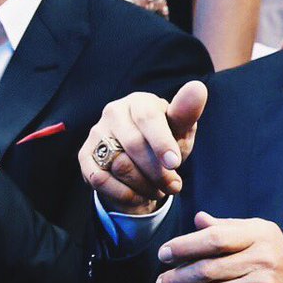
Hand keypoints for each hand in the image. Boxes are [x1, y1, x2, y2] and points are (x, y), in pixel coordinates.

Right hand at [79, 81, 207, 214]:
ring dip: (144, 184)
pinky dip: (124, 193)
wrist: (144, 161)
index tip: (175, 163)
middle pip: (134, 145)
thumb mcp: (181, 129)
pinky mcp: (85, 155)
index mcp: (140, 102)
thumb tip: (198, 88)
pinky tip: (139, 194)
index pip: (148, 119)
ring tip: (159, 189)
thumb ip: (187, 112)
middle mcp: (113, 112)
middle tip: (174, 186)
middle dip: (158, 172)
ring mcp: (96, 133)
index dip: (162, 143)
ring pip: (119, 165)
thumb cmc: (167, 140)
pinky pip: (100, 180)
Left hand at [154, 212, 282, 282]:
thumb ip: (228, 228)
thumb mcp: (259, 235)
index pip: (214, 239)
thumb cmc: (276, 260)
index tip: (165, 254)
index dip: (183, 246)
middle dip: (175, 278)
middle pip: (205, 270)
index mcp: (259, 236)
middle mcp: (262, 260)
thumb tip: (199, 219)